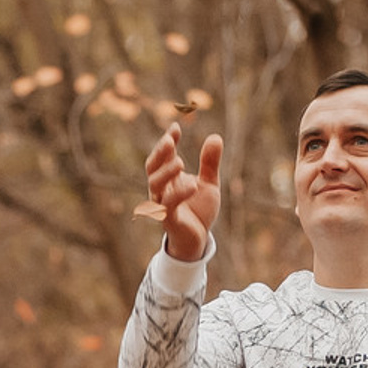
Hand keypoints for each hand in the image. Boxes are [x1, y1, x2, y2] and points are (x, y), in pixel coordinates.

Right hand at [145, 123, 222, 261]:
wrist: (198, 240)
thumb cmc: (198, 211)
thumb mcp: (209, 183)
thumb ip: (210, 163)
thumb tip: (215, 137)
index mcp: (169, 179)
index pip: (163, 156)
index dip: (167, 141)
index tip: (176, 127)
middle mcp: (161, 189)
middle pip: (152, 167)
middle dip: (159, 153)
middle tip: (170, 140)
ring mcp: (162, 204)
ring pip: (155, 185)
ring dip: (166, 172)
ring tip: (181, 162)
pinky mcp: (169, 220)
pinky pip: (168, 206)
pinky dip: (178, 194)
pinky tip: (192, 185)